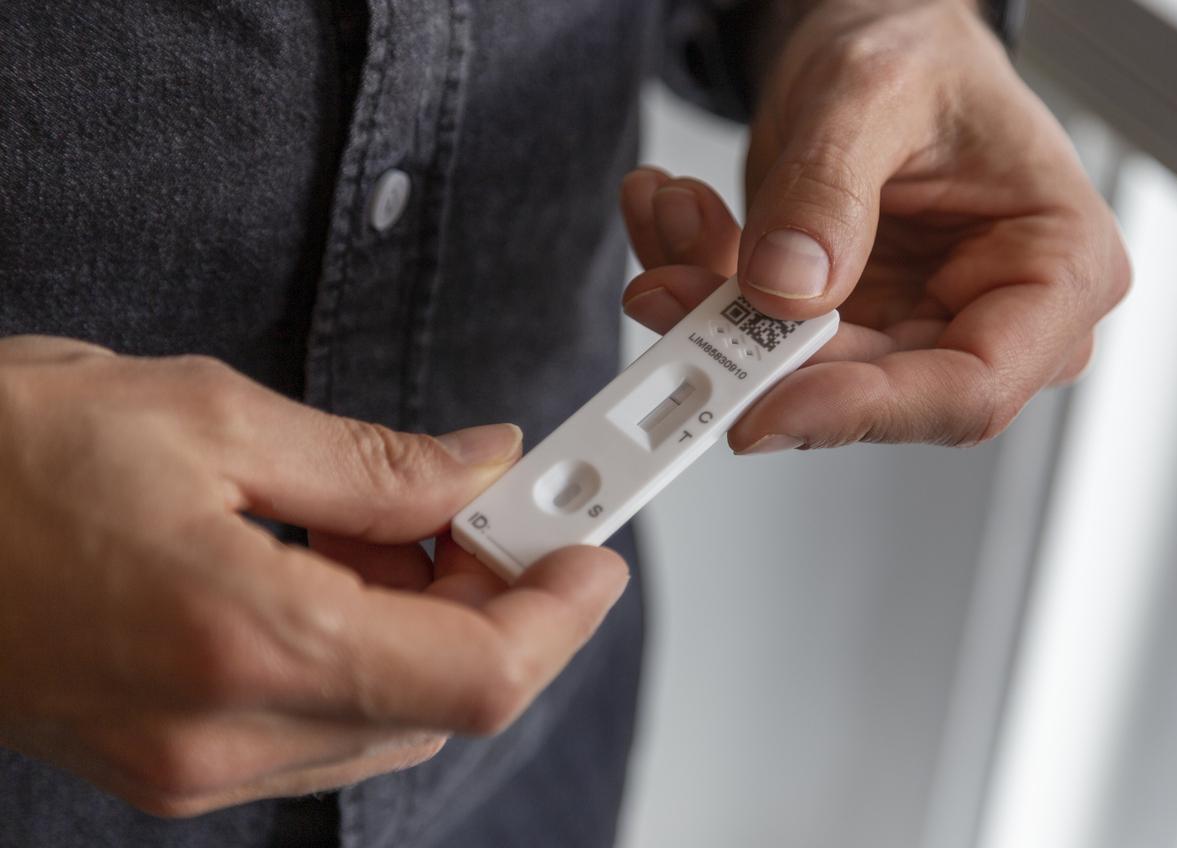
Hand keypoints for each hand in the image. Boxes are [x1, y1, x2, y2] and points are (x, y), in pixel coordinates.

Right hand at [0, 336, 627, 815]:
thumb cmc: (6, 452)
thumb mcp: (212, 417)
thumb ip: (374, 462)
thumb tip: (480, 467)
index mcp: (244, 641)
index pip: (476, 674)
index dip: (559, 615)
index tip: (591, 552)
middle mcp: (221, 735)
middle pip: (441, 698)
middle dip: (495, 604)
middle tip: (494, 509)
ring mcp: (191, 764)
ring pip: (386, 713)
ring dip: (430, 624)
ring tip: (395, 520)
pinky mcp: (168, 760)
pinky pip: (320, 721)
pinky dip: (364, 650)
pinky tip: (339, 568)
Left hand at [621, 0, 1129, 450]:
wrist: (881, 37)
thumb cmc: (921, 53)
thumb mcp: (873, 90)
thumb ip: (829, 188)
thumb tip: (787, 287)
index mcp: (1056, 267)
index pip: (973, 387)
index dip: (866, 410)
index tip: (765, 406)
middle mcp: (989, 316)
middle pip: (870, 390)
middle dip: (754, 350)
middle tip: (670, 294)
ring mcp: (913, 328)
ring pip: (797, 372)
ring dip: (711, 309)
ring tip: (673, 218)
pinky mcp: (846, 325)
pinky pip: (760, 338)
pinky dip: (701, 285)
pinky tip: (674, 220)